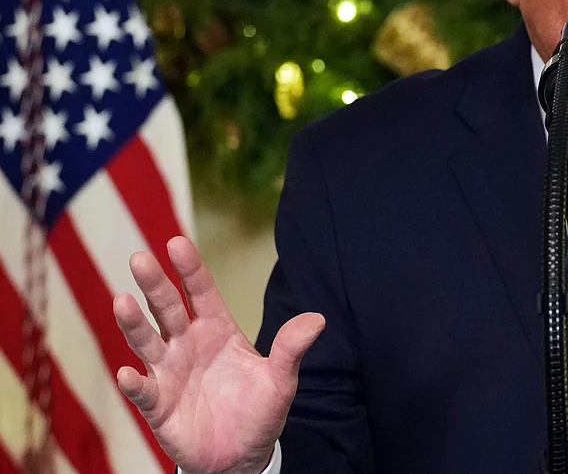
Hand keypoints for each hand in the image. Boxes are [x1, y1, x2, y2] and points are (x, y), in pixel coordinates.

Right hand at [113, 236, 324, 473]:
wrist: (241, 456)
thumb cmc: (259, 411)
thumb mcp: (280, 379)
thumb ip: (291, 348)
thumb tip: (318, 319)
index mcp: (217, 330)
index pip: (202, 292)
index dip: (189, 269)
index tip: (176, 243)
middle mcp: (187, 345)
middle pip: (167, 308)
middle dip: (154, 284)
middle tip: (139, 258)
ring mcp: (169, 373)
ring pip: (146, 342)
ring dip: (133, 324)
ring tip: (122, 302)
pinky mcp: (158, 405)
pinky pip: (143, 391)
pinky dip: (134, 383)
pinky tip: (127, 373)